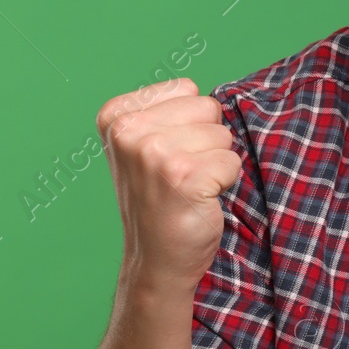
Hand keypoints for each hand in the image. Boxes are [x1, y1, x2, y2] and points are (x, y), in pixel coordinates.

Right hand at [97, 77, 243, 293]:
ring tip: (188, 187)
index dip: (190, 123)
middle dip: (206, 140)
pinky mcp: (184, 176)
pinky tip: (198, 200)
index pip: (186, 88)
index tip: (166, 156)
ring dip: (215, 163)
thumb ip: (168, 111)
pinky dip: (224, 183)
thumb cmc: (159, 199)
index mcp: (116, 115)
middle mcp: (128, 131)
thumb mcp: (146, 145)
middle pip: (208, 107)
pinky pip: (232, 161)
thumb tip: (209, 94)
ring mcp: (154, 153)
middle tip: (181, 174)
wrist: (156, 260)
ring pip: (222, 135)